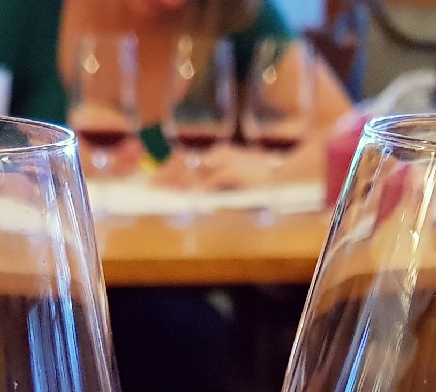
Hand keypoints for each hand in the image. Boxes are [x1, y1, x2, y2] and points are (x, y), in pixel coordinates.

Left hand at [153, 143, 315, 190]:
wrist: (281, 171)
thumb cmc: (255, 176)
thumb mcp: (229, 175)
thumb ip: (210, 177)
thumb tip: (187, 190)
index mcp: (215, 151)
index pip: (184, 155)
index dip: (166, 168)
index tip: (154, 181)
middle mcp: (218, 152)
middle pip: (185, 160)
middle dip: (168, 175)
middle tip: (156, 189)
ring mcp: (227, 160)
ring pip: (196, 168)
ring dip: (181, 182)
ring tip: (170, 193)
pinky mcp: (237, 171)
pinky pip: (215, 179)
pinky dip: (202, 187)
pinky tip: (192, 196)